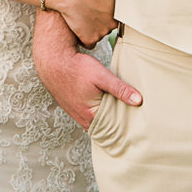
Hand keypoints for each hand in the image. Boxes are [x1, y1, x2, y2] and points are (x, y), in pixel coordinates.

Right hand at [33, 9, 138, 128]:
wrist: (53, 61)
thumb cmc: (76, 67)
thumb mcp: (102, 76)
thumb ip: (120, 89)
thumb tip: (139, 101)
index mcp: (91, 114)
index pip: (114, 129)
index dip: (126, 128)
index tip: (139, 128)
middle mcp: (82, 118)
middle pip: (105, 129)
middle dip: (118, 127)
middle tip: (135, 125)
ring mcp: (76, 115)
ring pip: (96, 124)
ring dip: (108, 122)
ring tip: (123, 118)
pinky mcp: (72, 109)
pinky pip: (89, 119)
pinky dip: (98, 118)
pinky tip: (105, 111)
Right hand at [44, 0, 115, 48]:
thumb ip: (107, 5)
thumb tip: (102, 12)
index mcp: (118, 11)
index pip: (112, 20)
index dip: (101, 16)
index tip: (92, 12)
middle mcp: (113, 23)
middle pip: (105, 29)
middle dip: (96, 25)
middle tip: (84, 16)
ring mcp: (103, 32)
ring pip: (97, 36)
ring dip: (89, 31)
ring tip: (78, 20)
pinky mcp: (91, 39)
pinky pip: (89, 45)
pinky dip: (82, 40)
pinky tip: (76, 31)